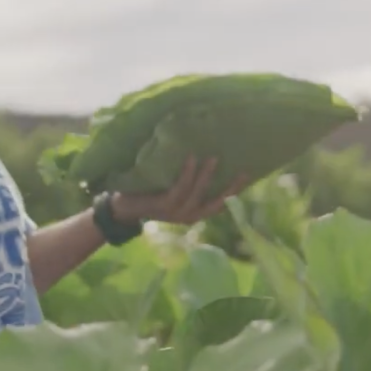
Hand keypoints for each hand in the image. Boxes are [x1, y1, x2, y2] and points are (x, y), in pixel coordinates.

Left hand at [111, 157, 250, 225]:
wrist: (122, 208)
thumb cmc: (149, 195)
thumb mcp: (173, 191)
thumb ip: (188, 183)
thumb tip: (203, 154)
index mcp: (194, 213)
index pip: (220, 204)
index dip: (235, 192)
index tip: (247, 175)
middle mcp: (189, 216)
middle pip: (217, 202)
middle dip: (231, 188)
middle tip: (243, 171)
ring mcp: (177, 212)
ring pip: (198, 192)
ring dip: (206, 175)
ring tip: (214, 158)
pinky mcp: (164, 206)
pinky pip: (180, 188)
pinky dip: (187, 173)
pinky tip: (192, 159)